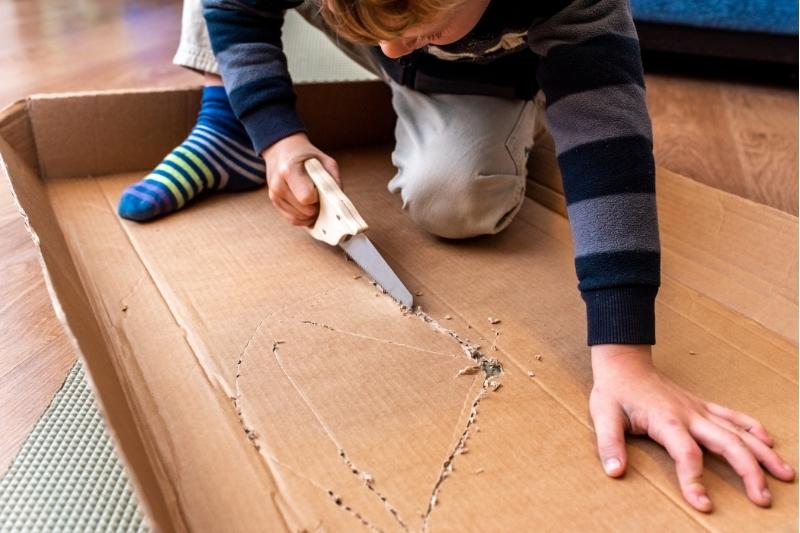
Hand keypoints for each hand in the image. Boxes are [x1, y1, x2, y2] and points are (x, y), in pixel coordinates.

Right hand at [261, 133, 339, 225]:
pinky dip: (304, 217)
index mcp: (289, 170)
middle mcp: (278, 185)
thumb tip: (339, 201)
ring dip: (311, 214)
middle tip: (320, 196)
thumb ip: (334, 179)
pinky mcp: (275, 203)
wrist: (282, 150)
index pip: (307, 198)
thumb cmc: (305, 155)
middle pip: (305, 211)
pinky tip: (309, 207)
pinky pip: (293, 220)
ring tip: (315, 201)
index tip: (320, 190)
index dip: (318, 197)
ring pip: (299, 219)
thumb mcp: (324, 160)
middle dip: (317, 207)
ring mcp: (274, 196)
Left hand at [589, 344, 794, 511]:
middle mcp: (690, 415)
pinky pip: (734, 416)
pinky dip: (754, 428)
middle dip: (749, 471)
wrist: (624, 364)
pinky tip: (770, 443)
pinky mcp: (702, 406)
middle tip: (763, 499)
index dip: (695, 480)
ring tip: (785, 476)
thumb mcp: (603, 416)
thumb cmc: (614, 392)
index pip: (687, 454)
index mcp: (666, 420)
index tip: (703, 505)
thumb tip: (615, 472)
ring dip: (763, 453)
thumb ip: (609, 445)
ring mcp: (700, 409)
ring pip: (739, 431)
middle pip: (728, 443)